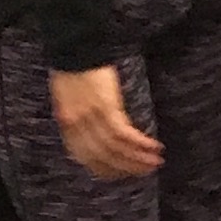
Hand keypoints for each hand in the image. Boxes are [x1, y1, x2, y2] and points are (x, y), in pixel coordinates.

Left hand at [52, 65, 163, 180]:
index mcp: (65, 123)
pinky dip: (140, 143)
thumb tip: (91, 131)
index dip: (104, 169)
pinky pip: (124, 134)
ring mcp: (91, 117)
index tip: (121, 174)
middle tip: (145, 172)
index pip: (84, 157)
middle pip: (102, 157)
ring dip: (137, 159)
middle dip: (125, 167)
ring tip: (155, 163)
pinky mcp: (106, 107)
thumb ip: (76, 116)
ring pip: (115, 149)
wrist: (76, 46)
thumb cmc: (74, 66)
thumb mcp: (68, 96)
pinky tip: (154, 146)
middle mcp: (76, 125)